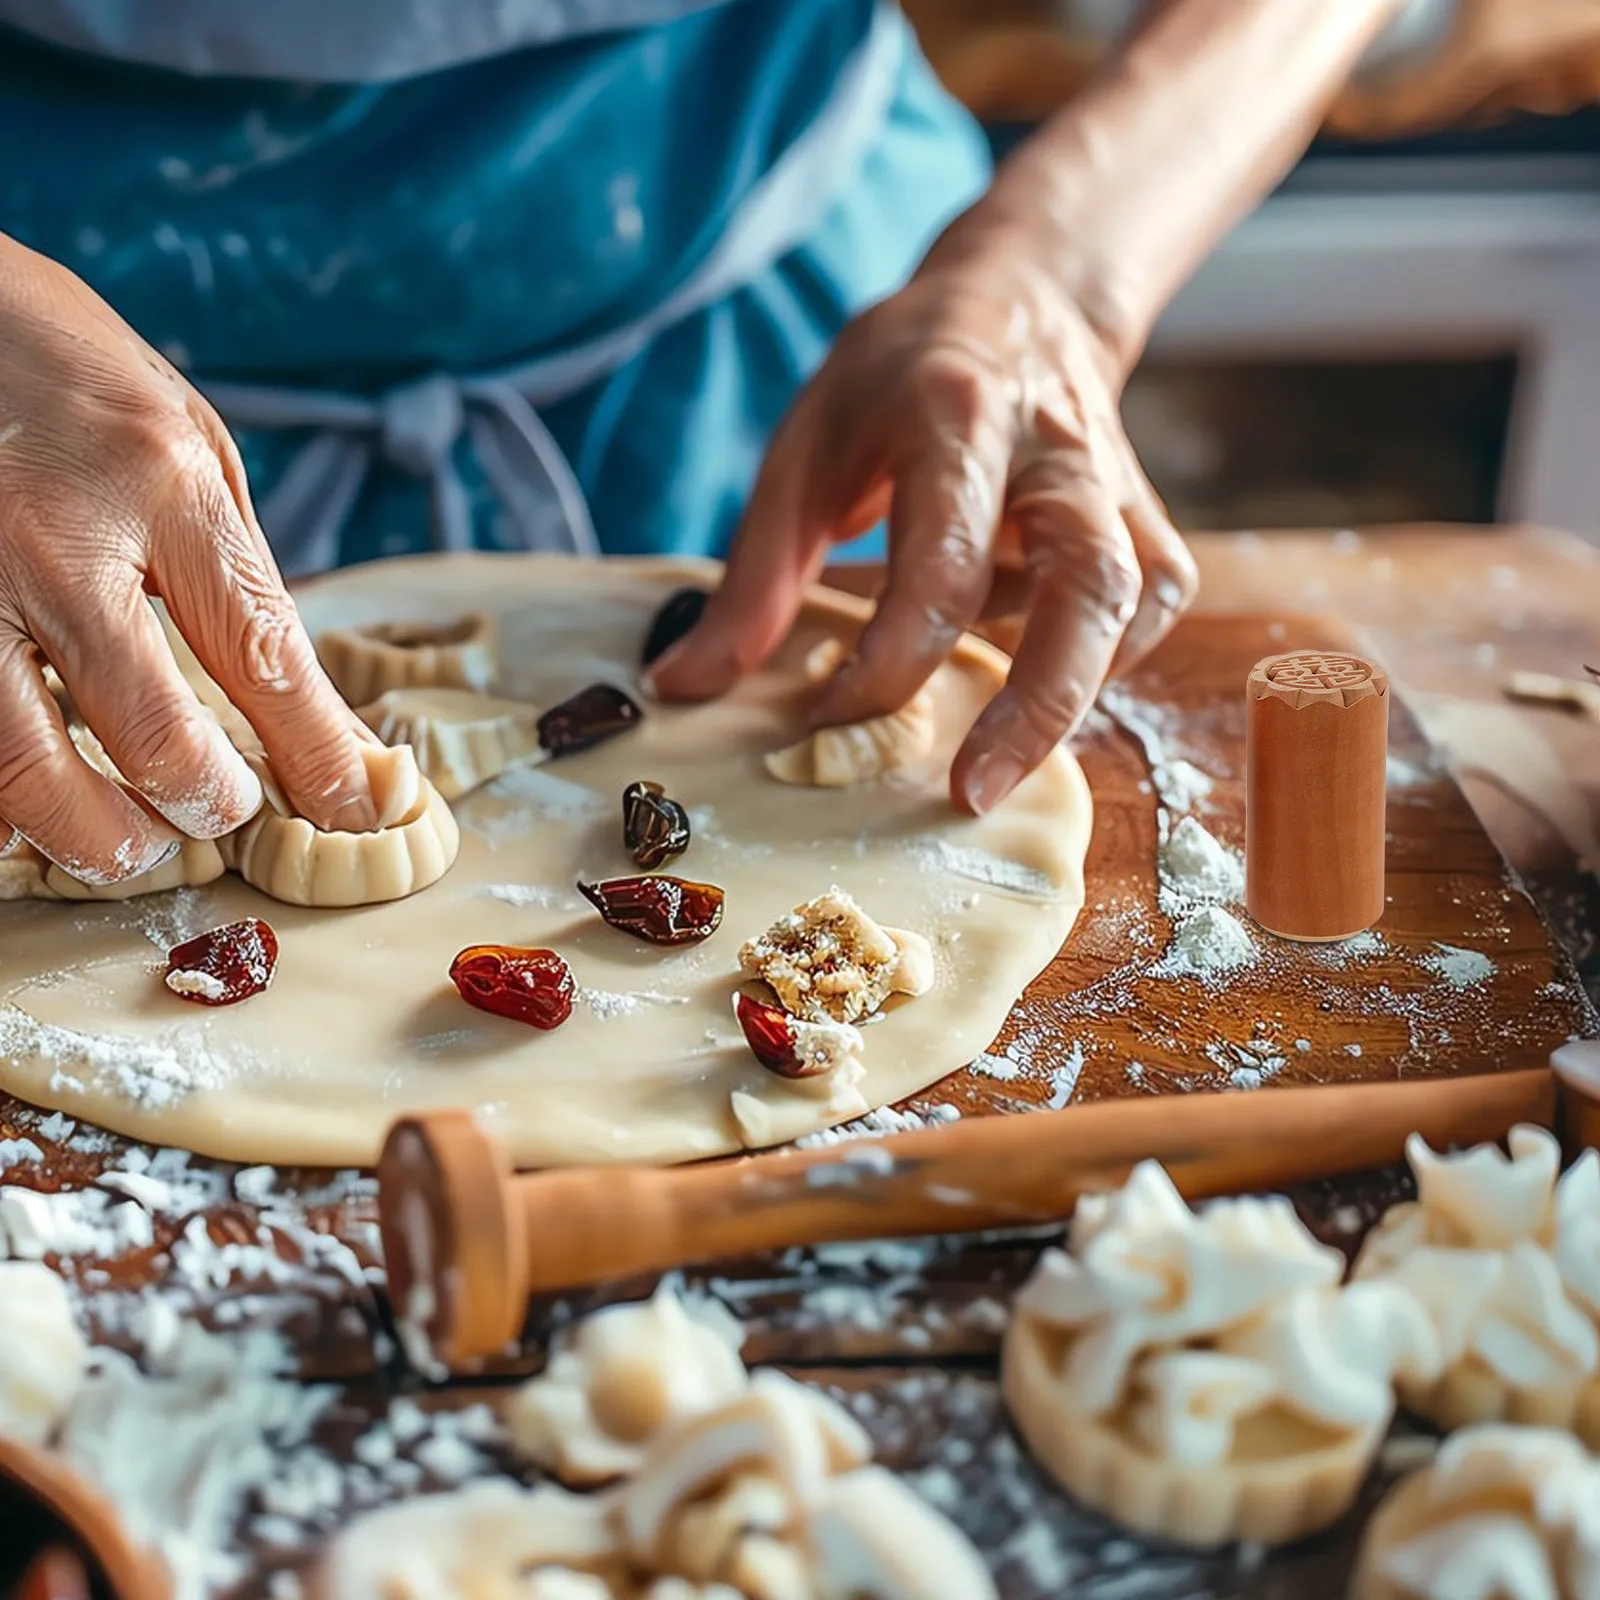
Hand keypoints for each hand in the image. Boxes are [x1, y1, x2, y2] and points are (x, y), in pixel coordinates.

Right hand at [0, 234, 376, 883]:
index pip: (264, 655)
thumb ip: (228, 568)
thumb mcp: (182, 438)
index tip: (356, 811)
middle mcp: (59, 537)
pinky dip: (3, 800)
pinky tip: (32, 801)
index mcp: (161, 484)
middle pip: (152, 740)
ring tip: (128, 840)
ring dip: (95, 834)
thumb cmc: (63, 368)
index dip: (318, 755)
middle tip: (218, 814)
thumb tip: (292, 700)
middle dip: (203, 806)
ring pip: (28, 771)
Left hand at [649, 211, 1195, 813]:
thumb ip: (754, 573)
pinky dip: (1103, 660)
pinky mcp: (1145, 517)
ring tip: (998, 759)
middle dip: (1037, 705)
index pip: (944, 564)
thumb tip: (685, 684)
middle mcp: (1057, 452)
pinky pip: (1147, 605)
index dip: (889, 661)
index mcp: (956, 418)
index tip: (828, 716)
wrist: (1019, 298)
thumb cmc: (897, 377)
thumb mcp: (803, 447)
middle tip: (971, 792)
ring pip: (1135, 601)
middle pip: (1088, 587)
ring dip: (1074, 693)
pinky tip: (1036, 673)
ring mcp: (1116, 483)